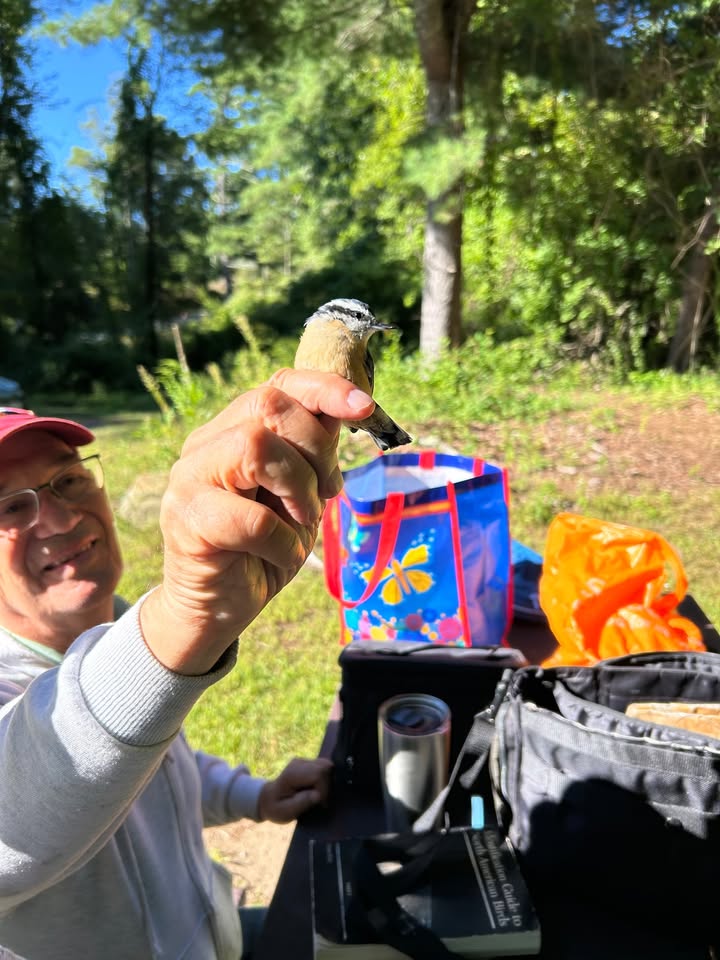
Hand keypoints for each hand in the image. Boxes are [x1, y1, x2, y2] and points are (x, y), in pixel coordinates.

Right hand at [139, 369, 373, 673]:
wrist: (219, 608)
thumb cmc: (263, 549)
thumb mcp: (302, 496)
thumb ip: (315, 454)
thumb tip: (350, 407)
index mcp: (234, 430)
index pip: (278, 385)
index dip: (325, 389)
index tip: (365, 409)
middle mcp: (206, 444)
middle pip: (269, 406)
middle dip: (316, 447)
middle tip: (327, 492)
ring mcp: (189, 478)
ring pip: (254, 446)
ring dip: (298, 489)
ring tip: (301, 522)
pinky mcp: (186, 520)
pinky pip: (251, 518)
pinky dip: (282, 541)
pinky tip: (281, 556)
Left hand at [258, 757, 332, 822]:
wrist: (268, 798)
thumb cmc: (276, 808)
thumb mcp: (285, 812)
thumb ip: (301, 803)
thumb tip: (318, 795)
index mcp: (292, 774)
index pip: (318, 774)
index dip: (323, 789)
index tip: (320, 803)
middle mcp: (299, 763)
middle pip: (325, 766)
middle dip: (328, 784)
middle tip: (321, 800)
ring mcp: (304, 761)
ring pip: (326, 765)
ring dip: (328, 781)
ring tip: (320, 794)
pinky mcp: (308, 763)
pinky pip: (324, 767)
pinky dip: (326, 778)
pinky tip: (319, 789)